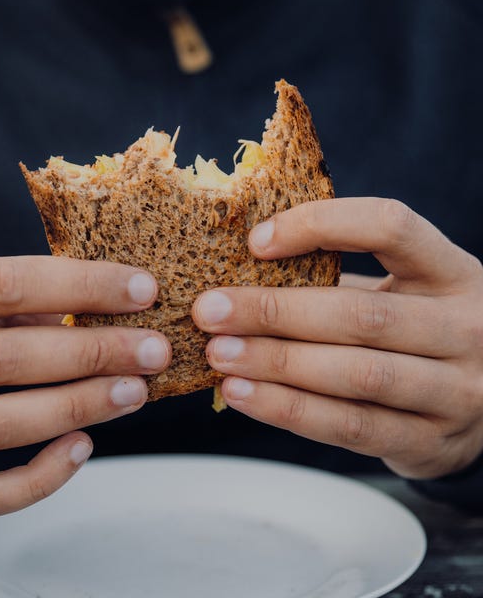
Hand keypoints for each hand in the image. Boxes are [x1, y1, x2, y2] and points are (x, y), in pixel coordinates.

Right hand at [0, 256, 170, 516]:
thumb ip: (29, 301)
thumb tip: (119, 312)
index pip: (3, 283)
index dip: (82, 285)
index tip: (142, 291)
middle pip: (3, 359)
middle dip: (92, 354)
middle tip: (153, 351)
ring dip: (76, 409)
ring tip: (133, 392)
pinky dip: (37, 479)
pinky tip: (82, 448)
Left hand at [193, 198, 482, 479]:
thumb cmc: (415, 332)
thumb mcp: (400, 292)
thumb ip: (336, 280)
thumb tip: (236, 274)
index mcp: (452, 272)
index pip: (390, 227)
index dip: (320, 225)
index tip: (255, 241)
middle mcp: (466, 328)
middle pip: (361, 314)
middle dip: (274, 312)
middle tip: (210, 311)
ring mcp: (457, 391)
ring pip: (356, 374)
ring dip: (275, 364)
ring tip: (219, 354)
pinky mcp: (432, 443)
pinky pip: (350, 426)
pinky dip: (288, 409)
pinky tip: (242, 394)